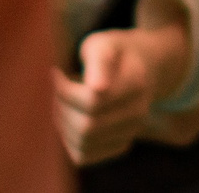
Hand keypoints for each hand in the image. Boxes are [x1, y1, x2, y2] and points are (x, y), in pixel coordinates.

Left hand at [53, 23, 184, 165]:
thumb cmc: (114, 53)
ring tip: (63, 103)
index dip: (66, 90)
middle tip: (57, 90)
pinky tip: (71, 119)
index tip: (56, 73)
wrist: (142, 67)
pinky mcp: (120, 145)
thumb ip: (99, 60)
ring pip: (83, 143)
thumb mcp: (104, 43)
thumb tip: (97, 88)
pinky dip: (69, 140)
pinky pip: (84, 156)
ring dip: (63, 125)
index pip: (93, 100)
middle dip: (63, 109)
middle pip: (87, 126)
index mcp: (136, 82)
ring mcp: (131, 131)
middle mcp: (138, 111)